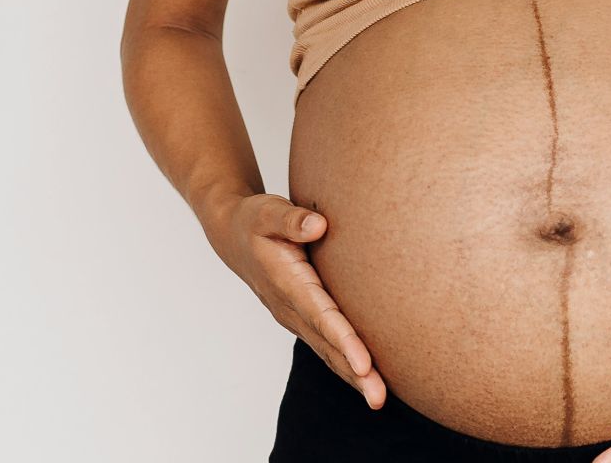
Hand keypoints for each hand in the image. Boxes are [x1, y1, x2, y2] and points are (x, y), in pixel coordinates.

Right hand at [207, 192, 386, 408]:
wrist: (232, 236)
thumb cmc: (254, 221)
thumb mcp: (268, 212)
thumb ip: (292, 220)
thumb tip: (319, 226)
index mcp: (287, 283)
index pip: (321, 316)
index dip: (343, 341)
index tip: (364, 364)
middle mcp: (290, 307)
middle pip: (327, 345)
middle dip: (353, 373)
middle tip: (378, 398)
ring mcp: (293, 317)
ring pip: (326, 351)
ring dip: (351, 376)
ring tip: (377, 398)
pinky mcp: (300, 318)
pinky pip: (324, 345)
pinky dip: (343, 364)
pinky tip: (364, 378)